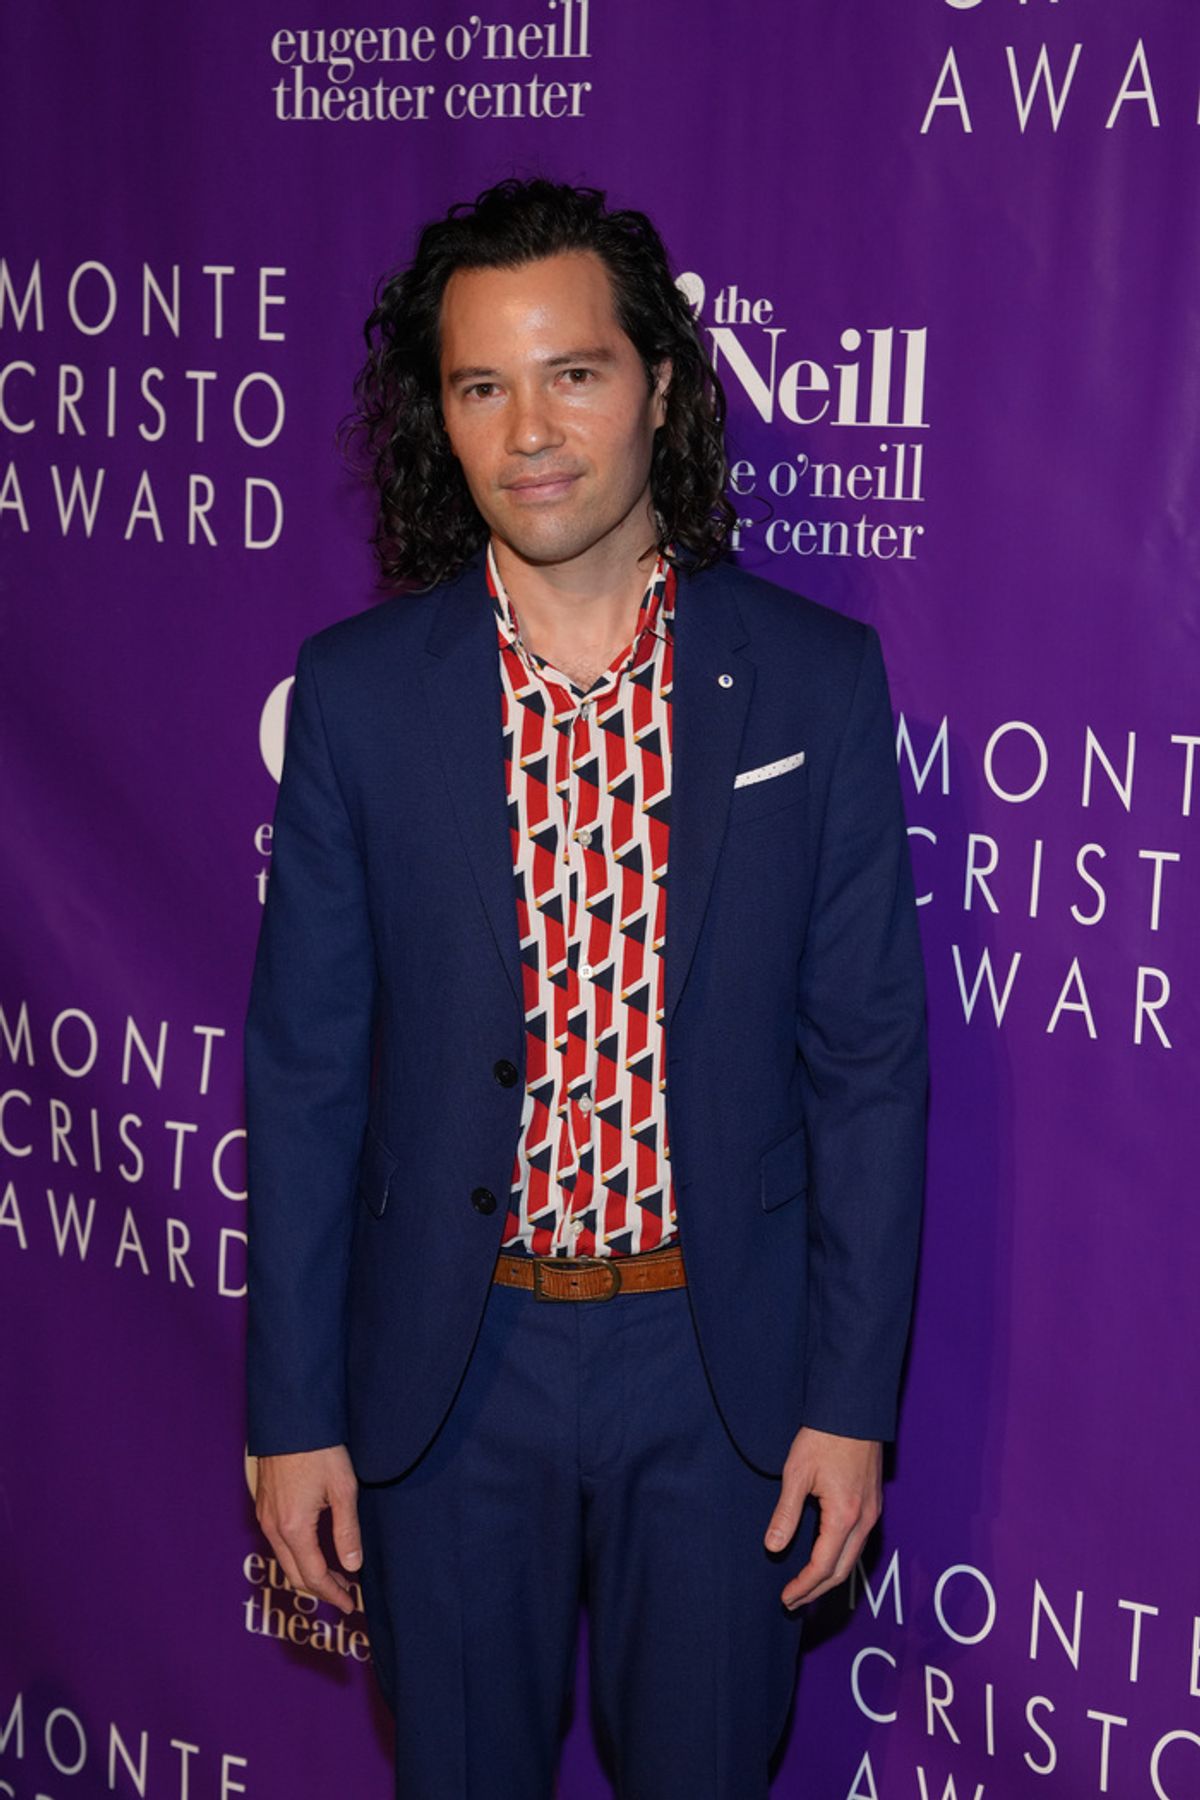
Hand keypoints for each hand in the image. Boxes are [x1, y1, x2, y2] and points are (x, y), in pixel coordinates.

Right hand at [254, 1444, 362, 1615]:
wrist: (291, 1419)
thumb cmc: (320, 1450)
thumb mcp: (343, 1489)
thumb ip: (347, 1531)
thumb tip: (353, 1566)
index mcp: (294, 1527)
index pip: (314, 1576)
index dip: (333, 1594)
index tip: (350, 1605)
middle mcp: (273, 1527)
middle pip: (295, 1574)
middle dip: (321, 1589)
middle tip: (346, 1595)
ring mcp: (265, 1516)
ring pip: (285, 1560)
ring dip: (309, 1573)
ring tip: (336, 1575)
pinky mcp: (264, 1505)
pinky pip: (278, 1543)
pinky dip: (297, 1556)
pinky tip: (315, 1550)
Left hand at [764, 1427, 881, 1608]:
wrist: (853, 1410)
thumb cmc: (823, 1438)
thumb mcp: (797, 1474)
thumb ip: (786, 1514)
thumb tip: (773, 1547)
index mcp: (844, 1516)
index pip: (823, 1566)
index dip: (804, 1586)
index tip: (786, 1597)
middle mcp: (864, 1520)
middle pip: (842, 1570)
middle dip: (817, 1589)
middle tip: (794, 1601)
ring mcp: (872, 1512)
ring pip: (853, 1557)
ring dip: (830, 1576)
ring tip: (807, 1586)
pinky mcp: (873, 1503)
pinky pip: (859, 1542)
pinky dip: (841, 1558)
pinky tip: (827, 1557)